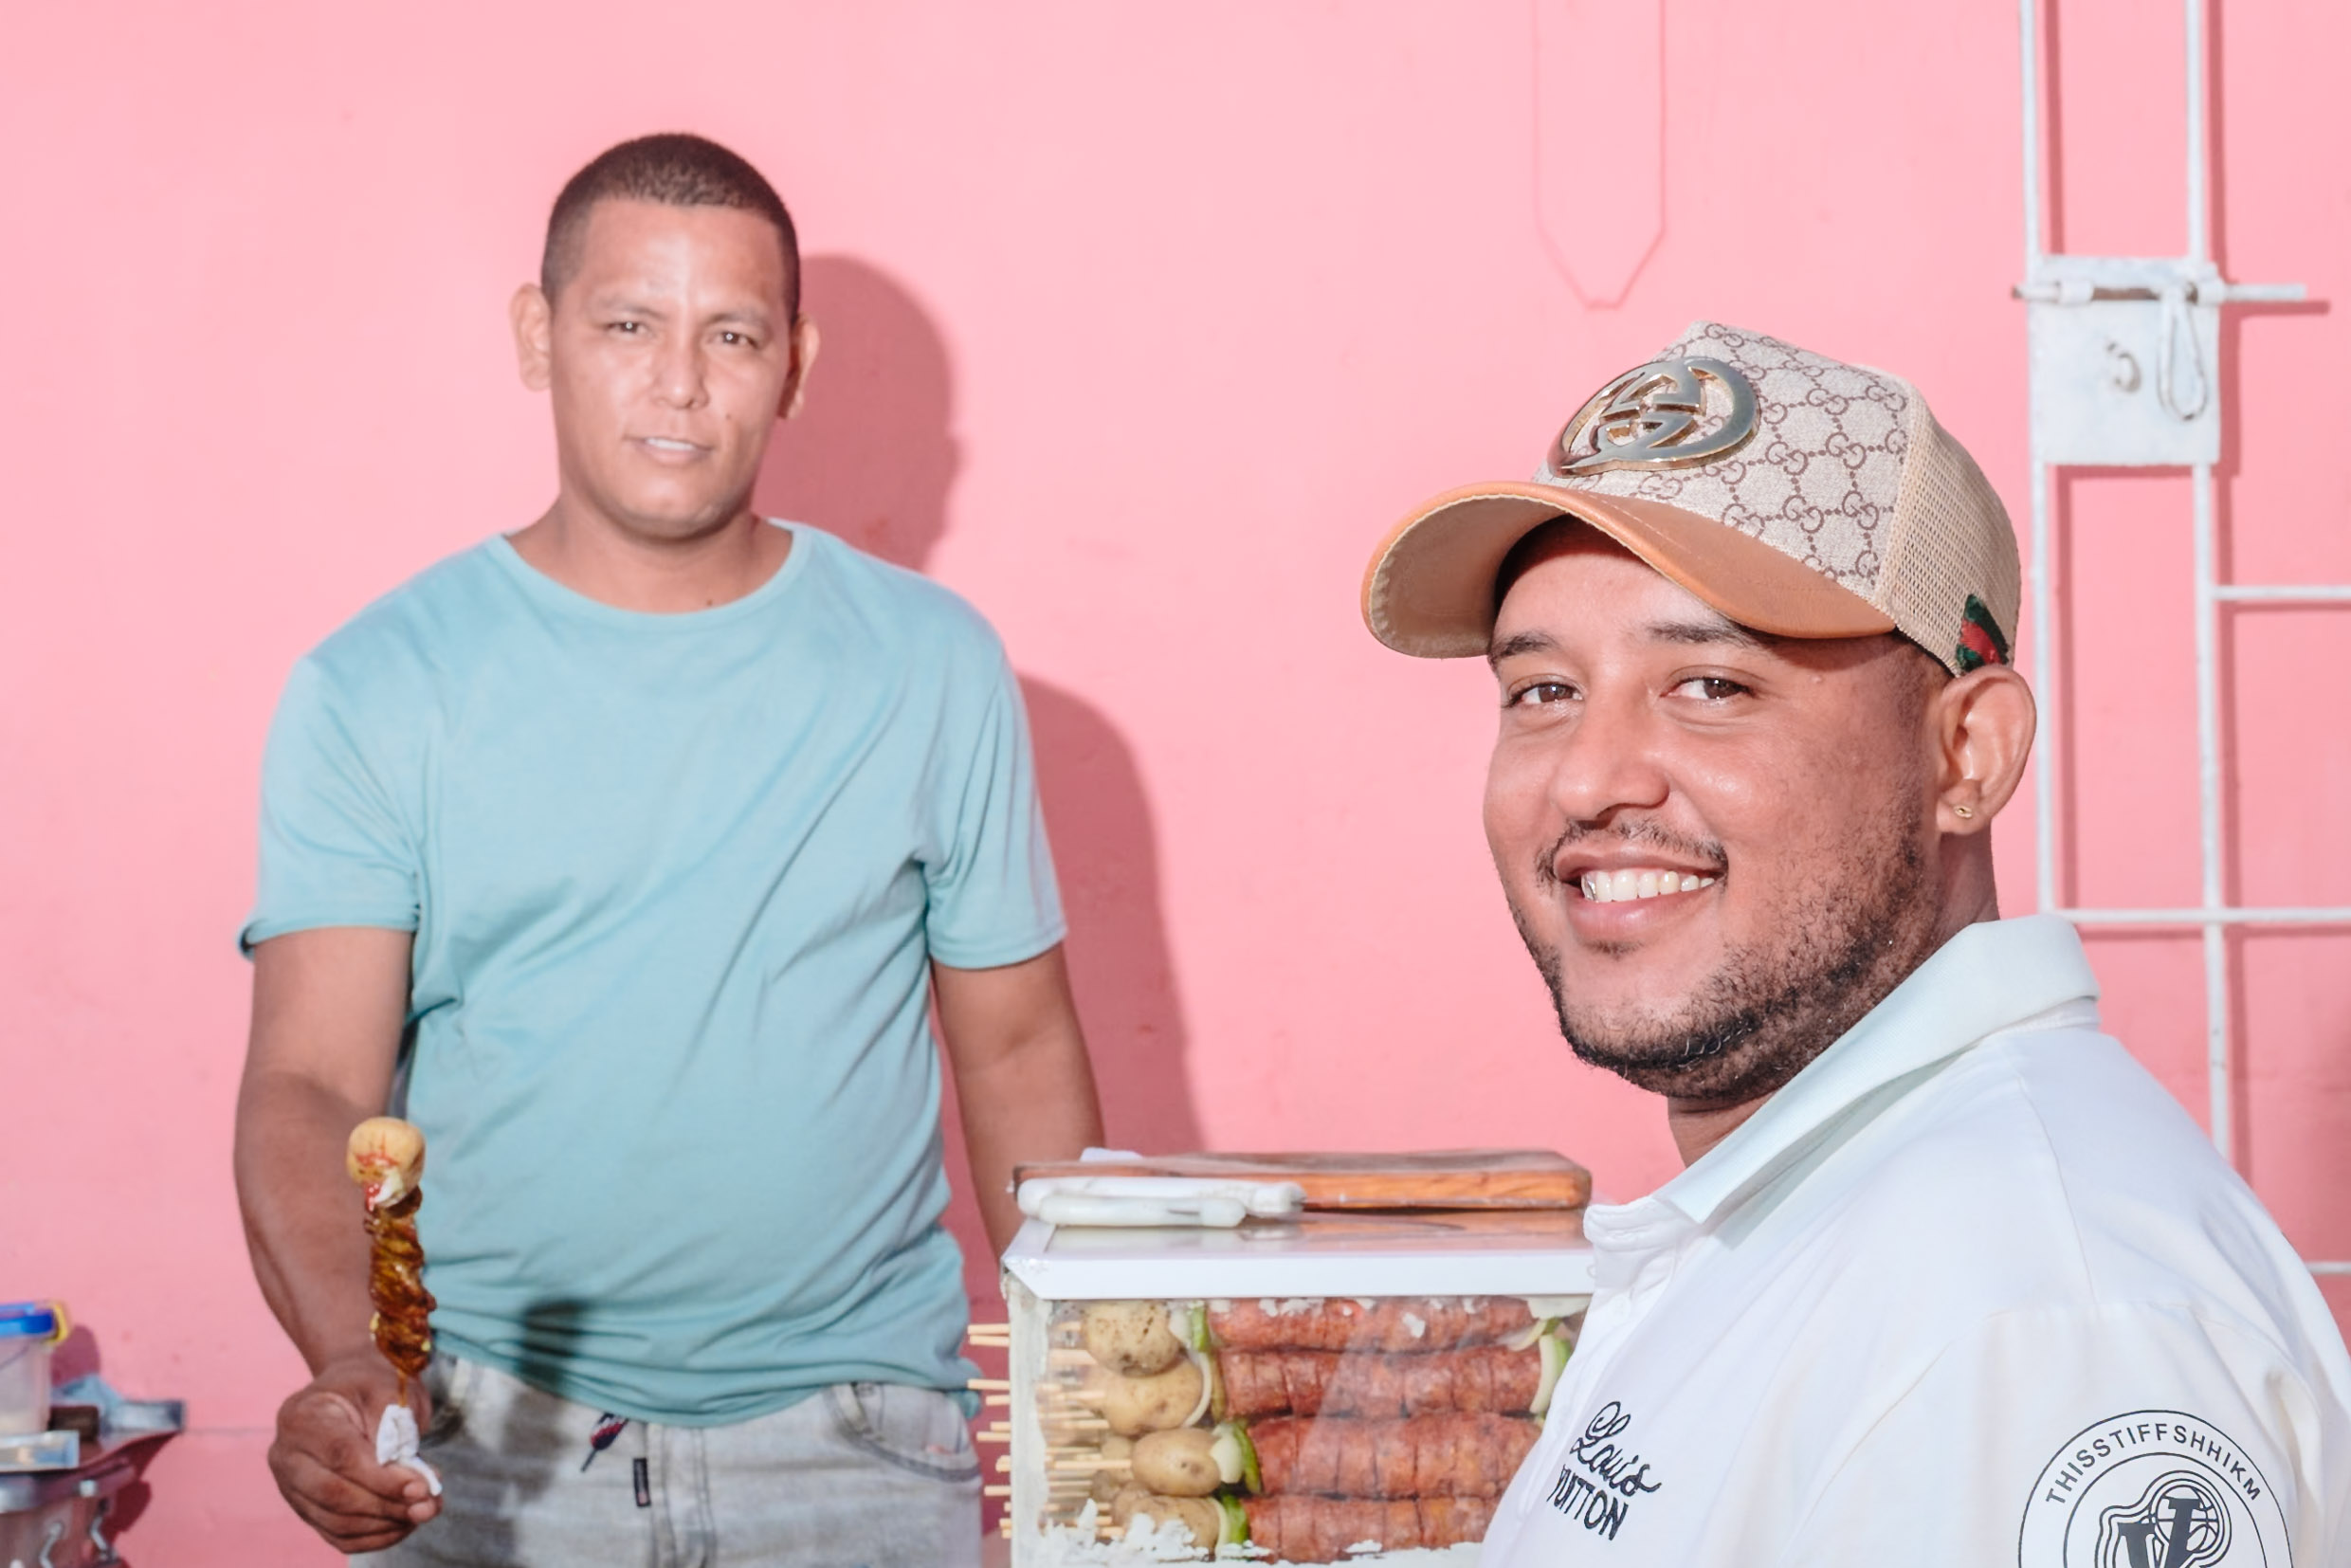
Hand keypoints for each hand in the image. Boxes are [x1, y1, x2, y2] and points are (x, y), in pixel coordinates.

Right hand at [267, 1351, 441, 1552]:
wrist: (352, 1391)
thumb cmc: (372, 1386)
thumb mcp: (389, 1388)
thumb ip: (399, 1427)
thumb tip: (414, 1479)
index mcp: (302, 1416)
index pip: (341, 1456)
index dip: (382, 1477)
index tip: (421, 1486)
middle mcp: (286, 1455)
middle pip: (334, 1494)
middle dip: (386, 1504)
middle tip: (428, 1504)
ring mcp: (291, 1487)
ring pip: (336, 1520)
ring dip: (385, 1523)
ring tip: (423, 1511)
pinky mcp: (305, 1509)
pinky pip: (337, 1534)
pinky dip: (374, 1536)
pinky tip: (403, 1523)